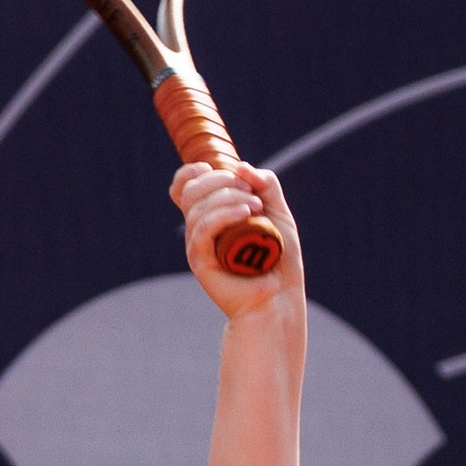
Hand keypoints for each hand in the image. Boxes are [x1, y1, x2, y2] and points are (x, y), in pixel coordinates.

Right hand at [172, 155, 301, 319]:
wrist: (280, 297)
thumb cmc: (278, 258)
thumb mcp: (278, 212)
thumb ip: (265, 185)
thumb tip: (242, 167)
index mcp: (212, 215)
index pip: (185, 188)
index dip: (191, 173)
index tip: (215, 170)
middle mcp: (200, 229)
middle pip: (192, 190)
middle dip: (221, 181)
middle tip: (253, 195)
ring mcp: (198, 245)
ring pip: (198, 207)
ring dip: (229, 197)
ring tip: (256, 208)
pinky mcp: (201, 262)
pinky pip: (203, 229)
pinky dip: (224, 215)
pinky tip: (246, 214)